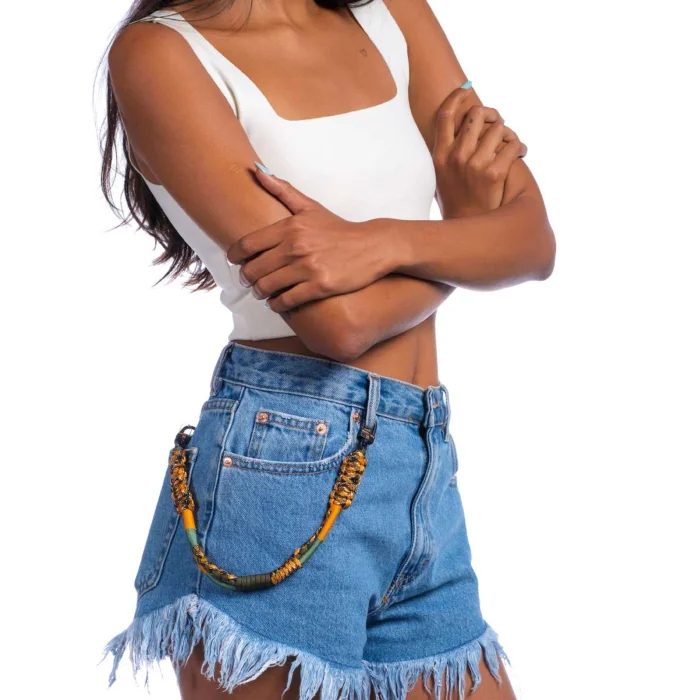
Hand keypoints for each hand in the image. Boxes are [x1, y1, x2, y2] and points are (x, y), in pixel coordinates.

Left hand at [226, 167, 392, 311]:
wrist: (372, 246)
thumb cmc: (339, 229)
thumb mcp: (310, 207)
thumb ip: (282, 190)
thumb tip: (257, 171)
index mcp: (289, 227)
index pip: (247, 245)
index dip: (235, 257)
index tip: (235, 262)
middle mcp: (295, 247)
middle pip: (253, 269)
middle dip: (247, 279)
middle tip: (249, 281)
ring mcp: (307, 268)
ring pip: (267, 287)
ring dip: (260, 293)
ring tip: (263, 292)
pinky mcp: (319, 286)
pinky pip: (287, 300)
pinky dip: (278, 304)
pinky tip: (278, 302)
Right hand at [433, 90, 526, 218]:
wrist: (467, 227)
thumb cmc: (456, 200)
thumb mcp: (442, 175)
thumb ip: (448, 151)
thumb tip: (460, 124)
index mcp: (440, 155)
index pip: (446, 115)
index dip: (457, 96)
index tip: (467, 88)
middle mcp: (455, 157)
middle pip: (476, 115)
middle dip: (491, 116)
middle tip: (498, 124)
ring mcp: (474, 165)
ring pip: (498, 128)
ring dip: (508, 132)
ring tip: (512, 143)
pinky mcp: (493, 173)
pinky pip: (513, 145)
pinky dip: (520, 147)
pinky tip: (521, 153)